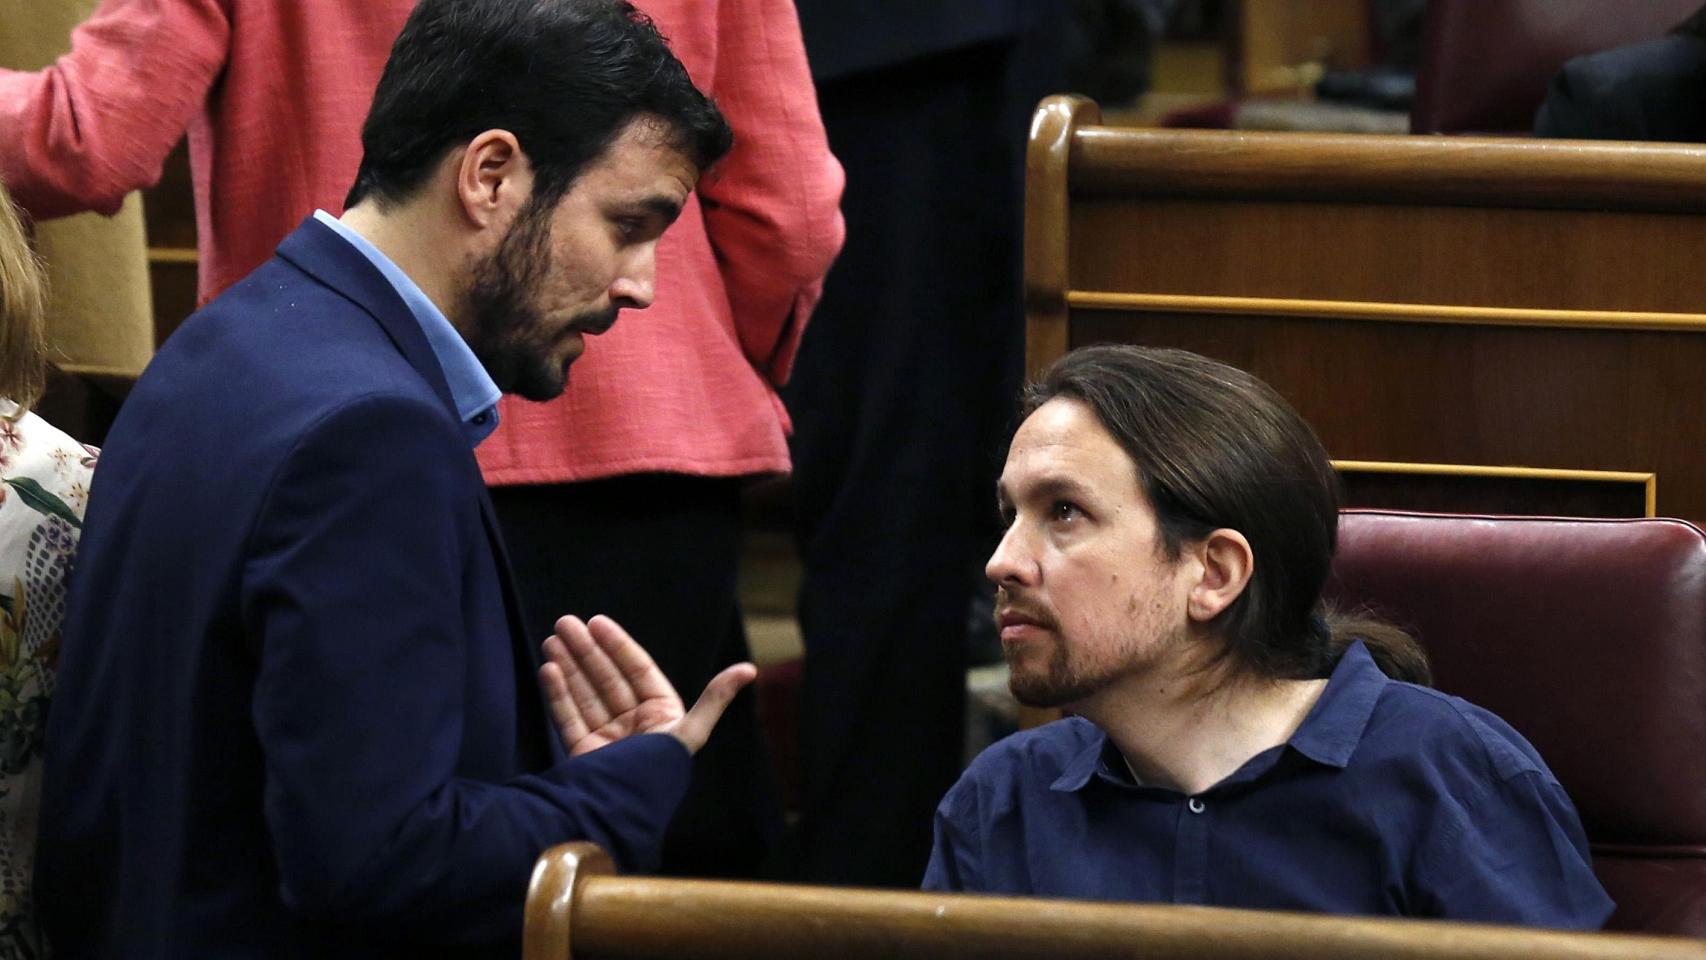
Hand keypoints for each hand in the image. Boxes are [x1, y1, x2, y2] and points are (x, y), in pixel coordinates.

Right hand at [539, 614, 756, 756]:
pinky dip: (558, 693)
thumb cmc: (659, 771)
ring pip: (585, 693)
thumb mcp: (690, 732)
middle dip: (586, 651)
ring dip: (569, 666)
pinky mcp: (583, 753)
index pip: (637, 670)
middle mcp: (634, 723)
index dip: (617, 645)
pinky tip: (548, 669)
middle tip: (564, 623)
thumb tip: (750, 668)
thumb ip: (715, 699)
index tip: (596, 622)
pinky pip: (569, 716)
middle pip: (607, 678)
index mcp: (661, 714)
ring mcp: (607, 737)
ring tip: (552, 640)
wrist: (621, 812)